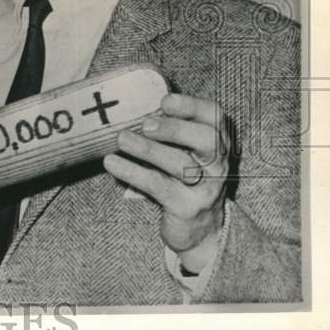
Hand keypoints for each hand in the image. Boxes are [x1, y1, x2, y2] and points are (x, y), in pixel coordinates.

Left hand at [104, 92, 228, 271]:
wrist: (198, 228)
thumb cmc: (180, 176)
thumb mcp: (181, 149)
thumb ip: (167, 128)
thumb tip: (129, 104)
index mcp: (217, 142)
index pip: (214, 117)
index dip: (192, 106)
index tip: (165, 101)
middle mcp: (217, 164)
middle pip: (208, 140)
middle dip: (175, 128)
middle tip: (146, 125)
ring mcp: (206, 188)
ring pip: (182, 165)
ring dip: (148, 150)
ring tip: (122, 139)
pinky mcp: (187, 208)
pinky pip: (159, 187)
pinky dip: (132, 172)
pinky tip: (111, 162)